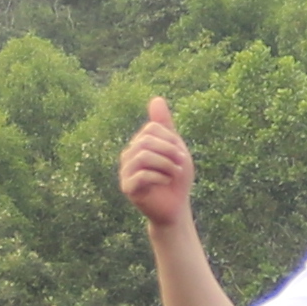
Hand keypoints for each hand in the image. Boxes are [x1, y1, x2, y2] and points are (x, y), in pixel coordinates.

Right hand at [117, 94, 193, 228]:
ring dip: (165, 164)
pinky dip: (159, 177)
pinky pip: (140, 175)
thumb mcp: (175, 147)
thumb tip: (156, 98)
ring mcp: (125, 172)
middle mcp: (128, 156)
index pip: (151, 129)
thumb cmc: (175, 178)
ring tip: (174, 174)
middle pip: (146, 141)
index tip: (181, 154)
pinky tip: (166, 182)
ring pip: (142, 157)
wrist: (175, 207)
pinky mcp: (127, 188)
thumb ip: (164, 125)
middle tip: (180, 164)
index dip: (169, 139)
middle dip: (169, 151)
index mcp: (139, 144)